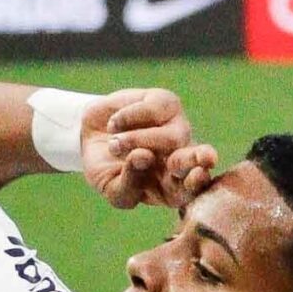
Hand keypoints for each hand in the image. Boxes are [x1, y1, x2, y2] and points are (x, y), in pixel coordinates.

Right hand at [80, 88, 218, 210]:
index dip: (196, 184)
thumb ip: (129, 184)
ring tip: (114, 145)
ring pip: (172, 137)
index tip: (197, 176)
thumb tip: (143, 156)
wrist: (88, 135)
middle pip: (196, 160)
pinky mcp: (165, 102)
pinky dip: (126, 119)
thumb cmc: (105, 169)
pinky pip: (152, 110)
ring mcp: (176, 128)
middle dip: (196, 159)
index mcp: (172, 187)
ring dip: (137, 141)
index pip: (192, 189)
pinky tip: (114, 126)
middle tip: (204, 158)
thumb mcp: (112, 188)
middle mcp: (179, 157)